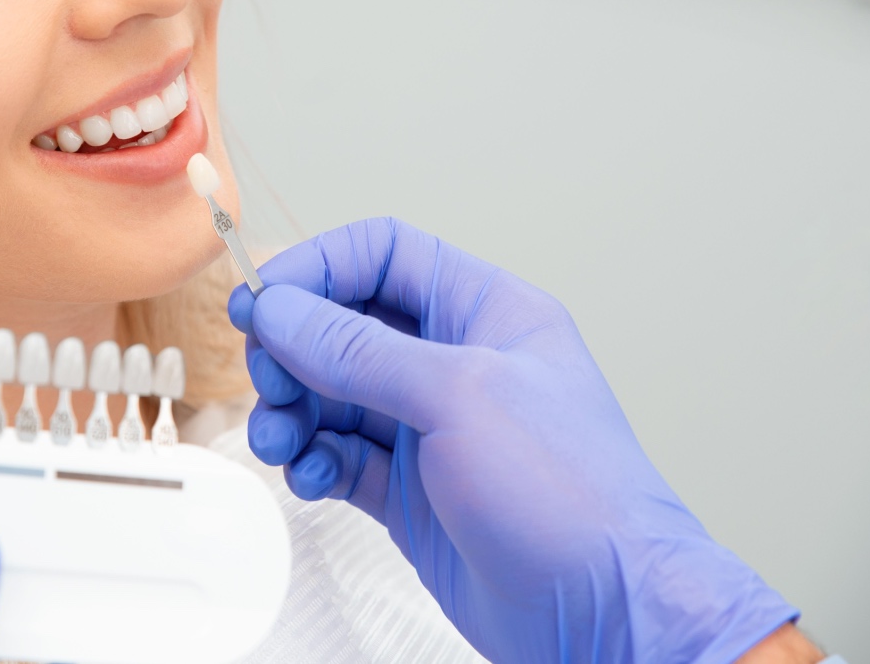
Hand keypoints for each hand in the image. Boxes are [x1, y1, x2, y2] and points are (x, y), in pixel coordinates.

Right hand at [231, 218, 797, 663]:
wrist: (606, 614)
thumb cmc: (571, 494)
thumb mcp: (458, 396)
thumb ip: (358, 350)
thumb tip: (281, 309)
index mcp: (485, 312)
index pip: (383, 255)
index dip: (317, 267)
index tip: (263, 300)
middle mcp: (454, 362)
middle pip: (344, 324)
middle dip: (293, 349)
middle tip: (269, 381)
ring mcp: (431, 428)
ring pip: (331, 394)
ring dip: (292, 410)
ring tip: (279, 439)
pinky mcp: (410, 491)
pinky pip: (337, 455)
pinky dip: (312, 461)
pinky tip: (312, 479)